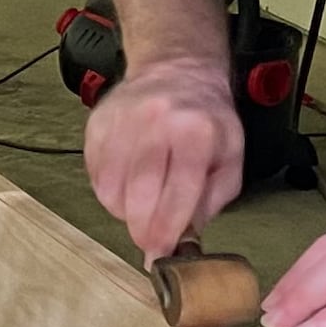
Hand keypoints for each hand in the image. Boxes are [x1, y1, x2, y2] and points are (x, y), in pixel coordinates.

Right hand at [84, 60, 243, 258]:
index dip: (166, 233)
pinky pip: (95, 174)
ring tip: (141, 204)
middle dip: (141, 229)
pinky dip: (109, 191)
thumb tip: (185, 237)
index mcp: (196, 133)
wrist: (176, 70)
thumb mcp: (230, 158)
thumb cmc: (206, 120)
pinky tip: (127, 184)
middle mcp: (156, 123)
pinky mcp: (98, 123)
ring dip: (124, 211)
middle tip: (148, 240)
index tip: (159, 256)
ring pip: (111, 189)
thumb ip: (212, 200)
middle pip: (138, 195)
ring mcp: (122, 121)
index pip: (176, 195)